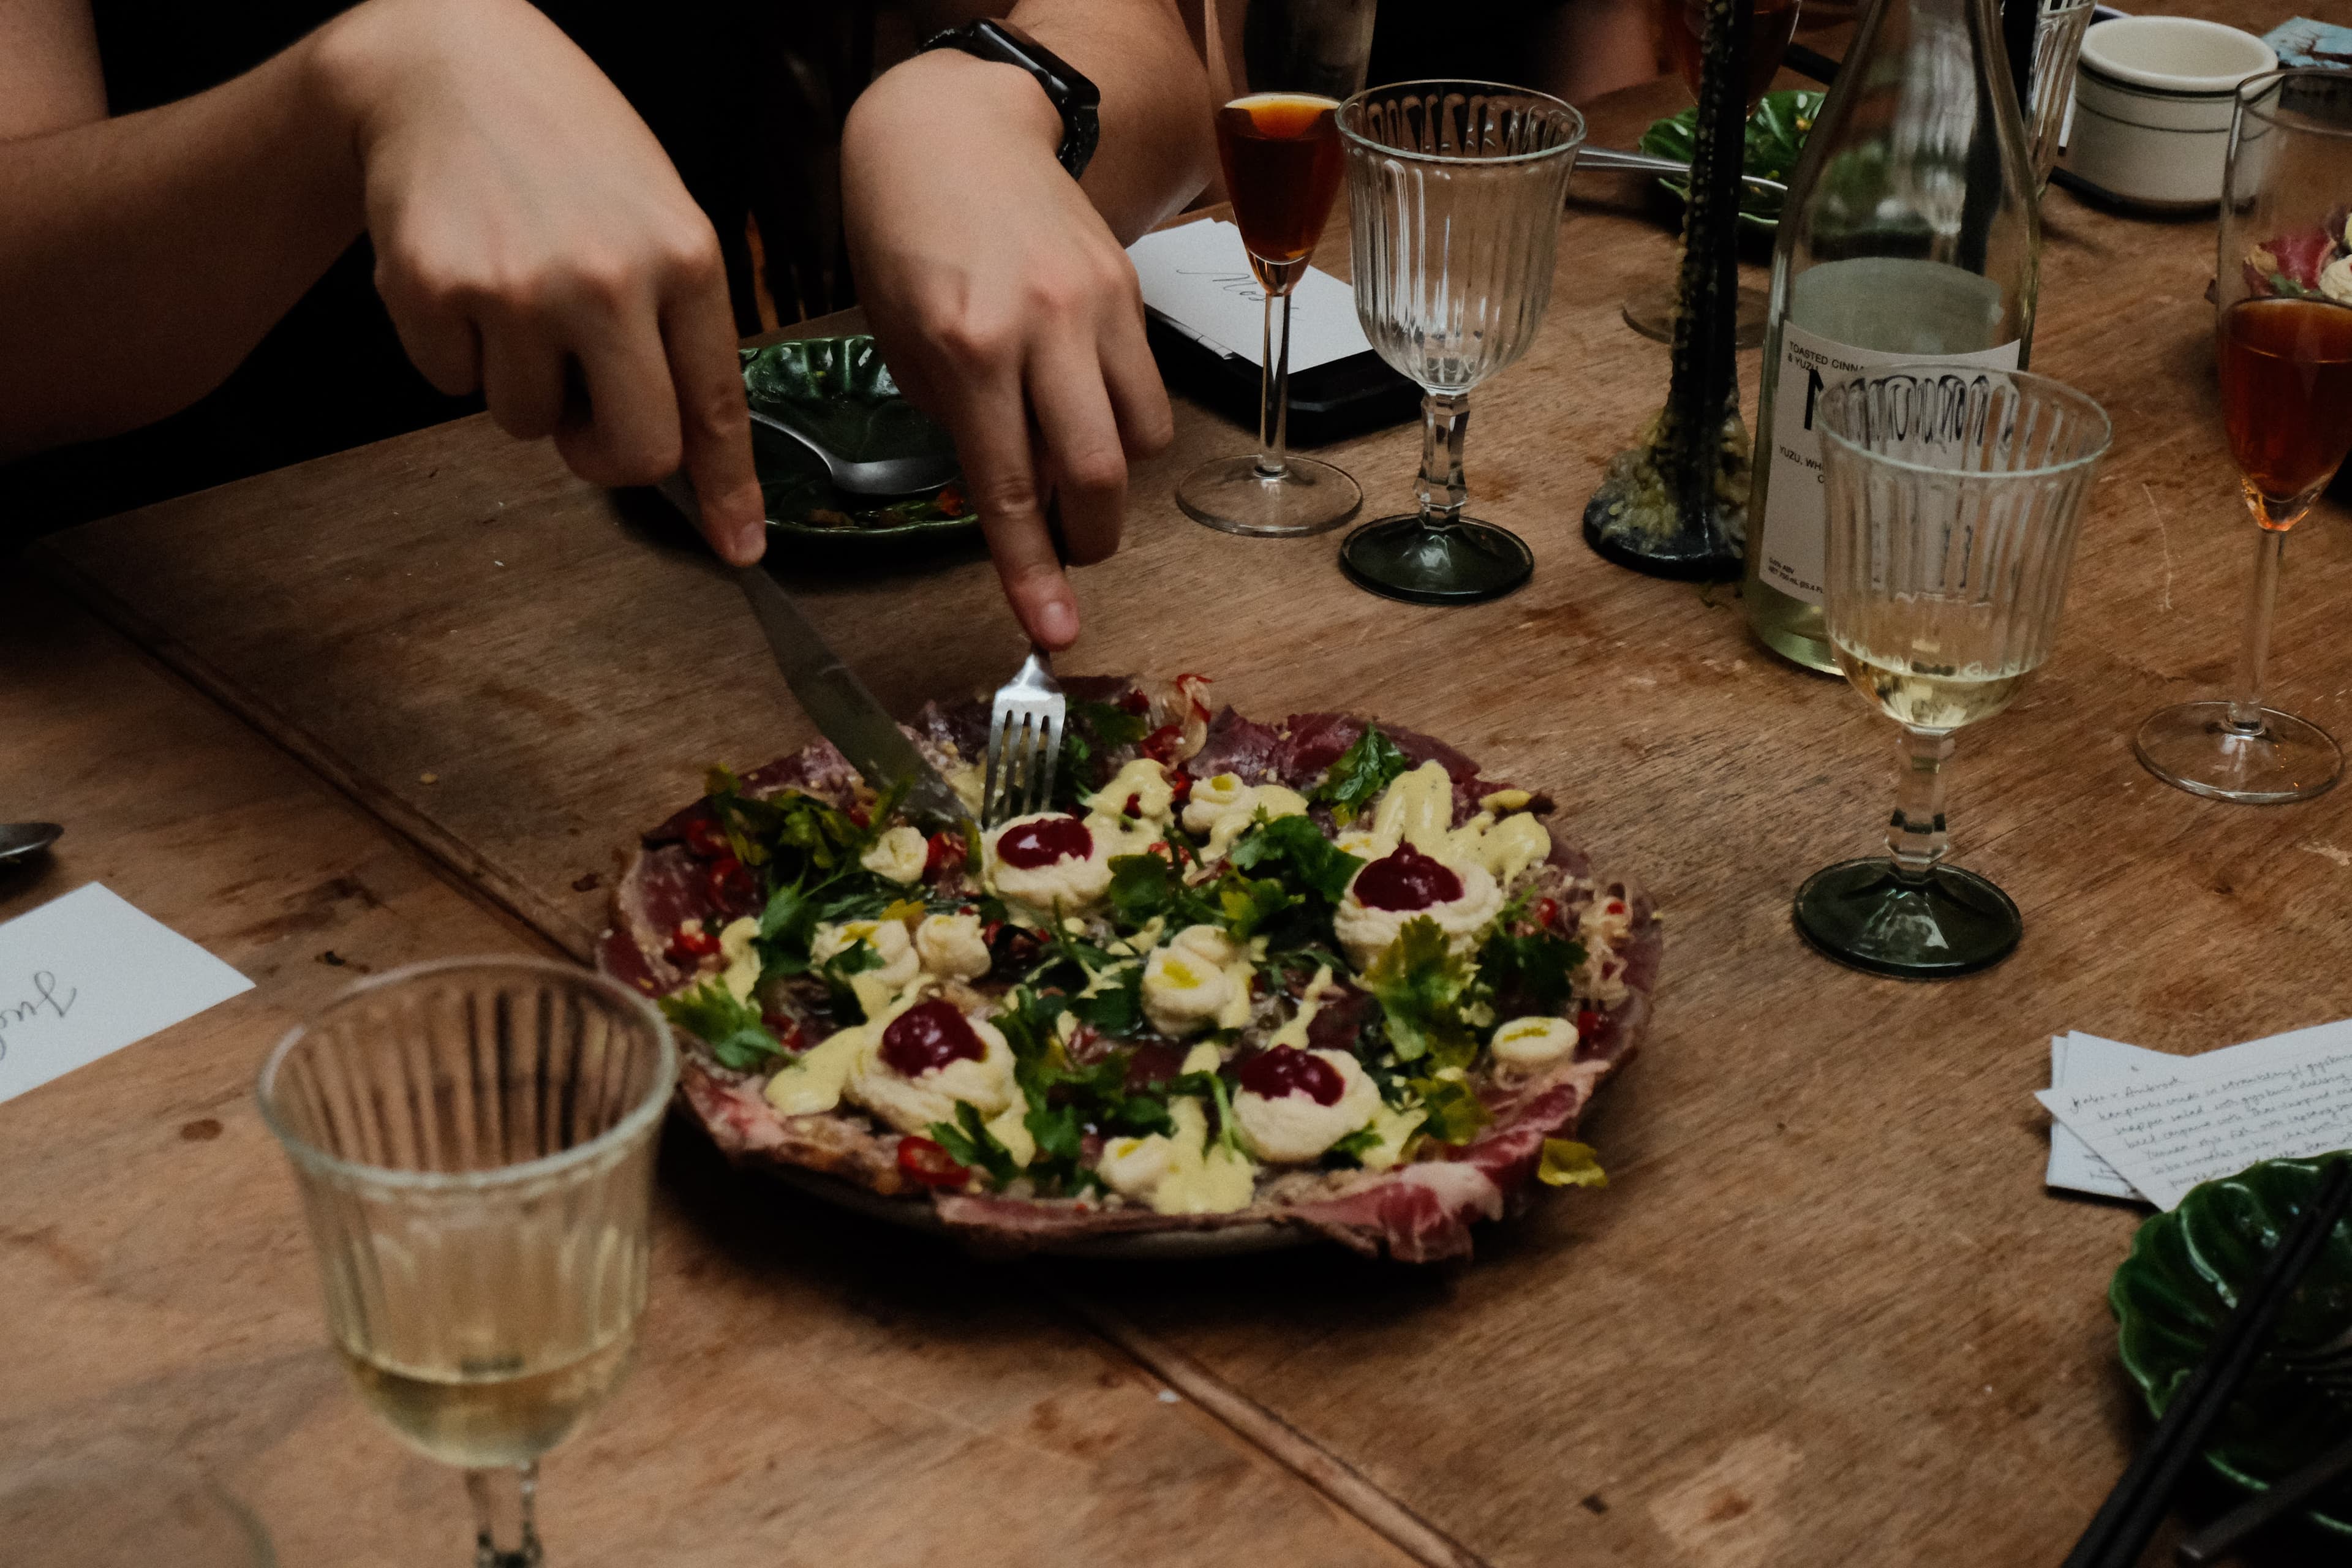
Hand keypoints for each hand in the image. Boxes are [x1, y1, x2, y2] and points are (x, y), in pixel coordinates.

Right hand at [316, 0, 764, 563]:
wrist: (445, 63)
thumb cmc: (568, 147)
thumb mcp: (657, 219)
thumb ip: (679, 331)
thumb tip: (693, 458)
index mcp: (685, 259)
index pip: (716, 407)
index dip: (727, 489)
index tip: (738, 546)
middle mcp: (611, 278)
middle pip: (633, 451)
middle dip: (607, 452)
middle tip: (585, 406)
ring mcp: (519, 287)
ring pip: (529, 426)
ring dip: (522, 384)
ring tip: (518, 291)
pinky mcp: (435, 290)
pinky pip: (451, 387)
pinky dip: (455, 351)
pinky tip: (466, 273)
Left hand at [841, 48, 1173, 648]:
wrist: (950, 128)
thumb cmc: (906, 236)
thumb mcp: (903, 341)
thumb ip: (962, 419)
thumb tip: (1020, 489)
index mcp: (967, 348)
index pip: (1009, 487)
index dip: (1032, 570)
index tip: (1054, 629)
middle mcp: (1040, 327)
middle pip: (1098, 473)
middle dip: (1090, 537)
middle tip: (1072, 552)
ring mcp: (1095, 304)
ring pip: (1140, 438)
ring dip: (1112, 479)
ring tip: (1072, 469)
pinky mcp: (1128, 287)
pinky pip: (1145, 386)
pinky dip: (1122, 420)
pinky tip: (1081, 405)